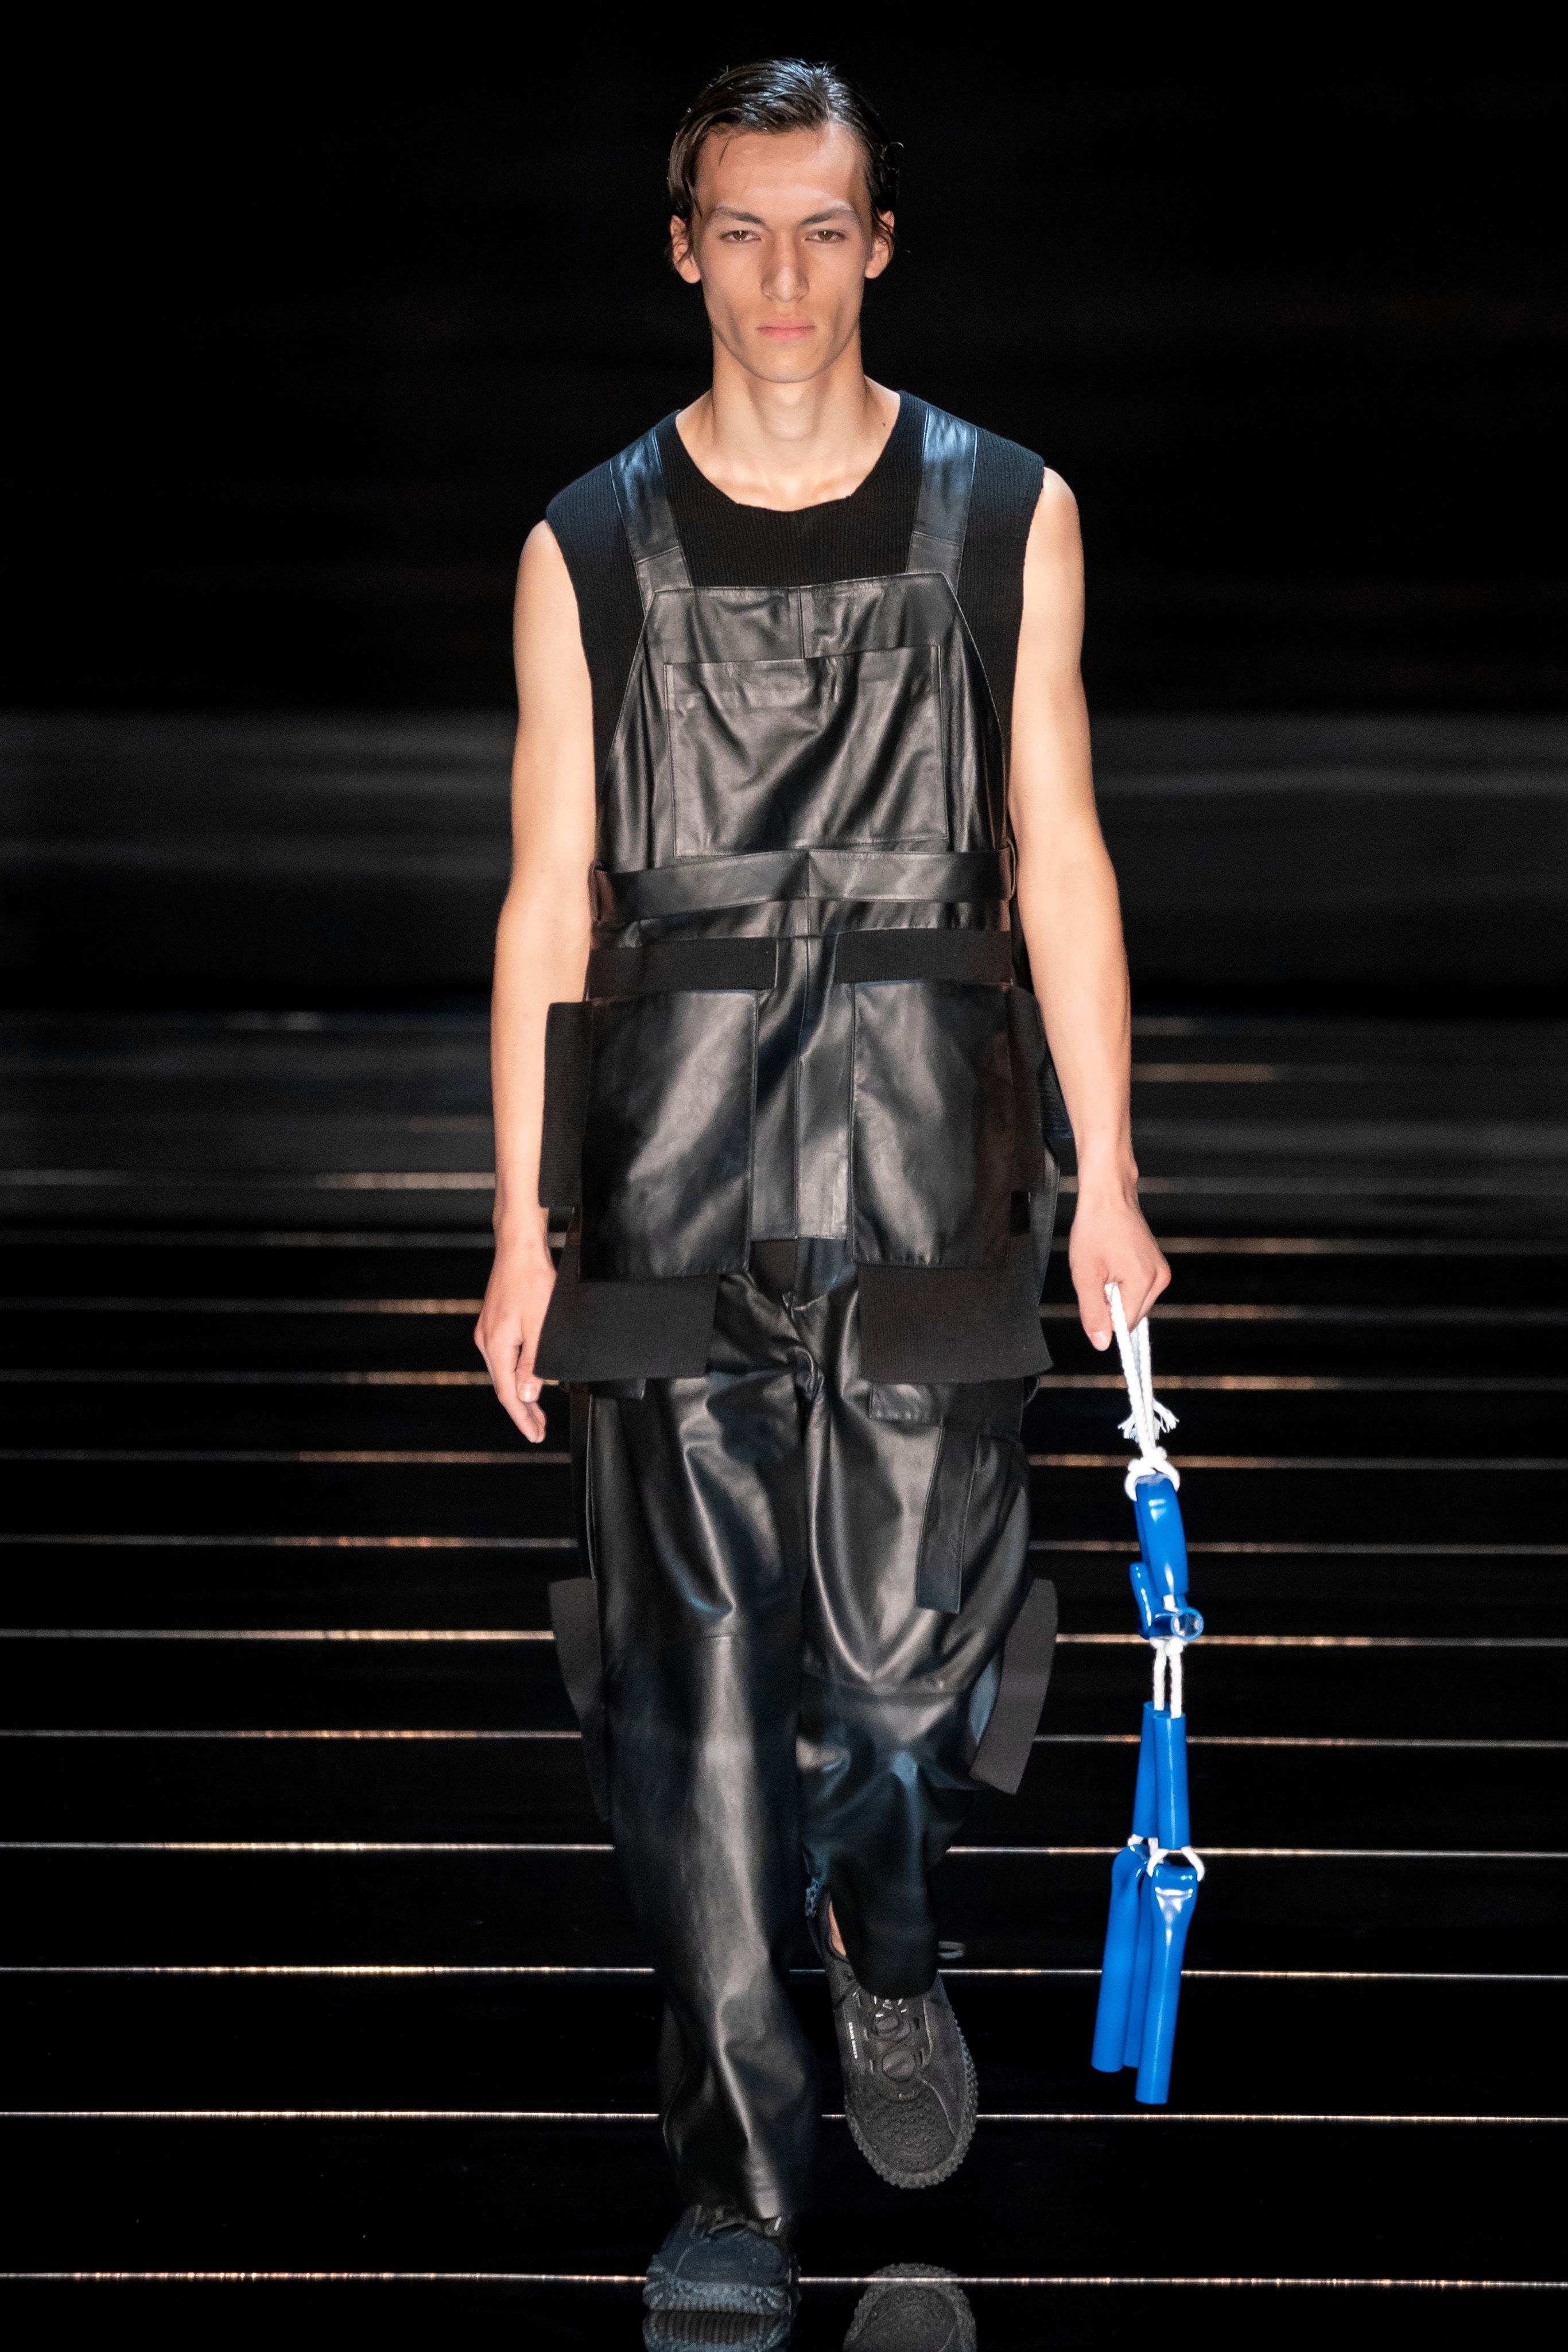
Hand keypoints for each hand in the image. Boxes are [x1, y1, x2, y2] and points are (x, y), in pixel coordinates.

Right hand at [474, 1242, 558, 1442]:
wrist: (519, 1249)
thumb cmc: (532, 1281)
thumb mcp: (540, 1326)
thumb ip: (534, 1363)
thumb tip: (526, 1394)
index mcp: (497, 1346)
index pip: (509, 1393)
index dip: (523, 1417)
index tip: (535, 1435)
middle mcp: (487, 1342)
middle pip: (504, 1386)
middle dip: (522, 1410)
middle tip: (539, 1429)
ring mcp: (488, 1332)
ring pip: (503, 1373)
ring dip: (519, 1393)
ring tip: (536, 1411)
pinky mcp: (493, 1323)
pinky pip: (504, 1357)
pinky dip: (516, 1373)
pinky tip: (526, 1378)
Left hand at [1068, 1171, 1169, 1350]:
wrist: (1109, 1195)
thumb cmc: (1095, 1228)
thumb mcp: (1085, 1274)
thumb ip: (1093, 1312)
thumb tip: (1102, 1343)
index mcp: (1145, 1281)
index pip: (1125, 1324)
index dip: (1104, 1318)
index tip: (1092, 1294)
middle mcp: (1160, 1278)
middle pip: (1132, 1316)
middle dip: (1110, 1305)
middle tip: (1096, 1276)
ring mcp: (1161, 1272)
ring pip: (1135, 1304)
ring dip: (1115, 1295)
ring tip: (1104, 1267)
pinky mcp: (1158, 1266)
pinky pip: (1138, 1290)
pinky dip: (1122, 1285)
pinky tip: (1112, 1264)